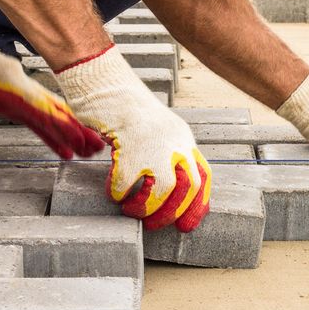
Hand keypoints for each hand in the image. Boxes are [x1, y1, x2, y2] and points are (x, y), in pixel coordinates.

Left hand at [0, 31, 103, 157]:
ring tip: (86, 150)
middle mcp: (19, 82)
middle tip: (97, 146)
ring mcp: (16, 88)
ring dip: (67, 133)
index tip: (80, 141)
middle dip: (77, 130)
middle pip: (55, 110)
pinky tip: (60, 145)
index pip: (43, 107)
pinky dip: (49, 131)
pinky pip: (35, 116)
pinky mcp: (9, 94)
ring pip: (49, 114)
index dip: (63, 126)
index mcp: (10, 78)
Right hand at [55, 45, 210, 231]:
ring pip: (164, 189)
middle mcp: (176, 142)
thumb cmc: (126, 110)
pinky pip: (126, 182)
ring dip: (147, 207)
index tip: (187, 225)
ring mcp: (154, 144)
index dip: (198, 204)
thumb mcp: (159, 132)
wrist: (105, 83)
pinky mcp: (129, 146)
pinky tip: (112, 193)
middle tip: (155, 225)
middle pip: (188, 187)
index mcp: (184, 139)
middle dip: (173, 212)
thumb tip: (166, 191)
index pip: (203, 177)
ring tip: (131, 211)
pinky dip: (119, 193)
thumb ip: (167, 155)